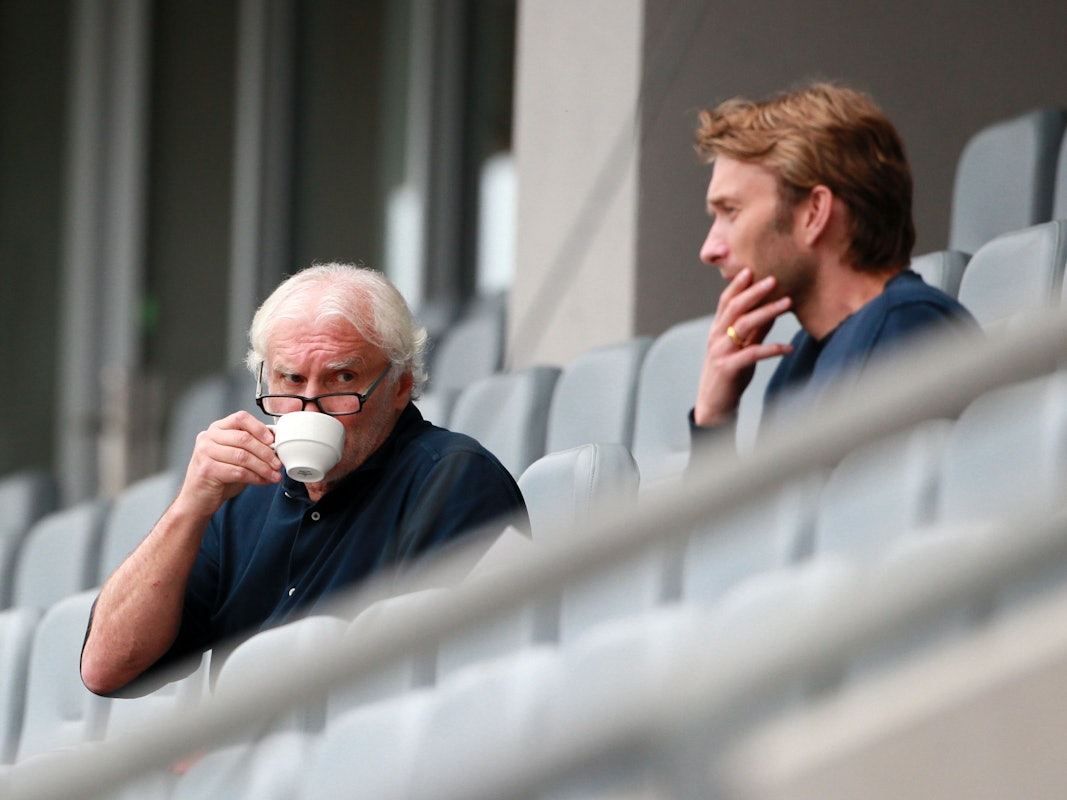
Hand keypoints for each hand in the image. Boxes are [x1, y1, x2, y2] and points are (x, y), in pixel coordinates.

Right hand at [174, 410, 282, 519]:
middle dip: (266, 452)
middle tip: (278, 463)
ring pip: (243, 456)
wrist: (197, 499)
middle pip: (244, 439)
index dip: (259, 428)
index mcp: (217, 429)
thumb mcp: (235, 457)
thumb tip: (276, 447)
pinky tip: (263, 481)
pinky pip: (238, 472)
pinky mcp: (207, 470)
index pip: (241, 418)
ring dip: (263, 467)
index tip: (273, 440)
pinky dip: (255, 477)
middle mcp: (208, 437)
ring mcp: (205, 453)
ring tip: (274, 475)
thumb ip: (250, 448)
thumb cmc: (218, 476)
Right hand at [694, 268, 793, 426]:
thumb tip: (772, 310)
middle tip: (774, 280)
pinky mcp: (728, 368)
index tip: (752, 269)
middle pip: (735, 308)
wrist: (715, 405)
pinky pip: (752, 354)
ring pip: (743, 325)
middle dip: (755, 292)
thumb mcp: (742, 348)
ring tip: (788, 303)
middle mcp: (716, 337)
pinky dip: (772, 348)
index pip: (725, 301)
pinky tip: (789, 347)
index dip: (738, 285)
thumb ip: (755, 330)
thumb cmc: (730, 375)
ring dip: (767, 312)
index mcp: (717, 330)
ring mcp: (721, 352)